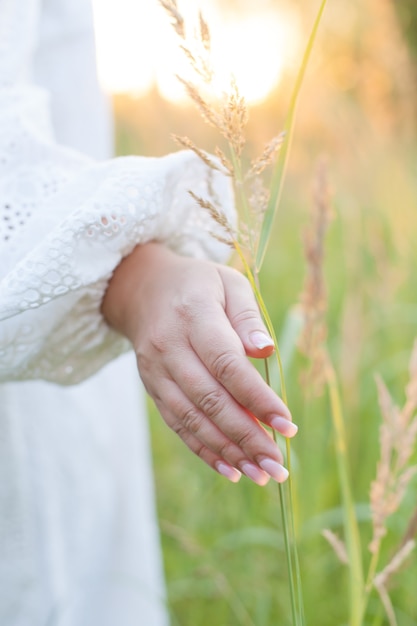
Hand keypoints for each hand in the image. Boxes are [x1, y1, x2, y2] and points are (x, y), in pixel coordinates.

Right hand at [102, 242, 297, 484]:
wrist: (141, 289)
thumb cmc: (197, 285)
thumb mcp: (228, 284)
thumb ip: (248, 317)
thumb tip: (266, 351)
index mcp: (194, 316)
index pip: (227, 365)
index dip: (257, 398)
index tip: (287, 426)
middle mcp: (169, 347)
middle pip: (210, 400)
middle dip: (246, 437)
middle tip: (278, 465)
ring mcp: (156, 371)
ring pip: (192, 419)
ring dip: (228, 451)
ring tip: (260, 474)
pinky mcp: (153, 387)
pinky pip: (177, 424)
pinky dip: (203, 450)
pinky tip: (230, 470)